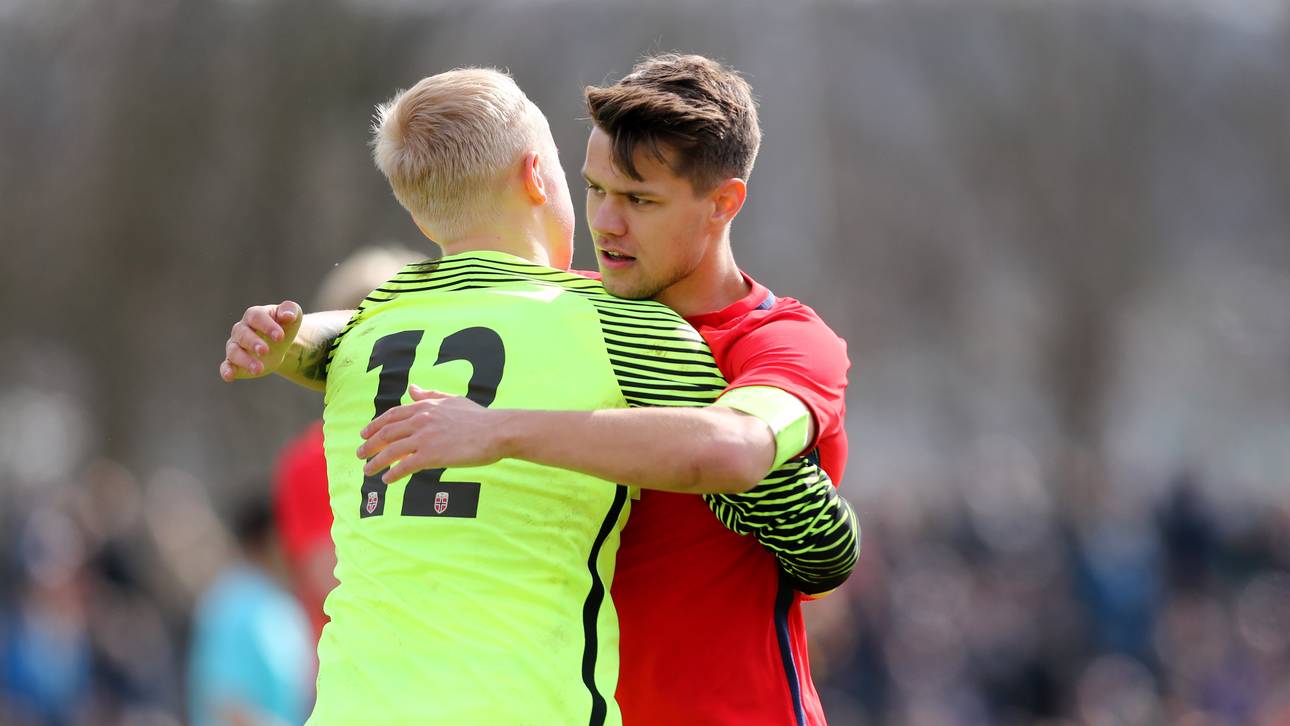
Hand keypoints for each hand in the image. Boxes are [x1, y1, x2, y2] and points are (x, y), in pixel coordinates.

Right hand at [219, 301, 302, 381]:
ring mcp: (236, 346)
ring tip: (259, 369)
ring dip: (244, 360)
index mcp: (254, 315)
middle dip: (253, 343)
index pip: (256, 317)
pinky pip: (226, 365)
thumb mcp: (292, 315)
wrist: (279, 344)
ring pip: (234, 351)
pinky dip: (226, 370)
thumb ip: (290, 310)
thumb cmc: (284, 325)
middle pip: (243, 334)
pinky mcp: (234, 362)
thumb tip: (288, 315)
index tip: (280, 337)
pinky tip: (229, 376)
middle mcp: (241, 329)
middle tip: (265, 351)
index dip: (267, 326)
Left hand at [357, 385, 507, 482]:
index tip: (363, 434)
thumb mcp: (452, 400)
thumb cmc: (479, 417)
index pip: (391, 415)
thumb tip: (411, 389)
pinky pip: (404, 466)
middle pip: (386, 433)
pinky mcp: (431, 455)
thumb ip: (430, 394)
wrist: (496, 431)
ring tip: (368, 471)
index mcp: (425, 406)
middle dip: (369, 444)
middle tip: (359, 454)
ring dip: (375, 462)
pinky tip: (387, 480)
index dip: (374, 425)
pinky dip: (393, 474)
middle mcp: (420, 420)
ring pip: (391, 451)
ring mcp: (424, 438)